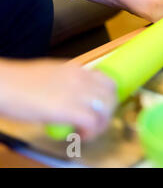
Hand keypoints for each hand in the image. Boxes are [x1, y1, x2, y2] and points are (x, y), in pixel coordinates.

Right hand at [0, 59, 116, 140]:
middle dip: (108, 111)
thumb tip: (70, 94)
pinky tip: (81, 135)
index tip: (100, 107)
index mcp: (77, 69)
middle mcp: (82, 78)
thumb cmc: (19, 82)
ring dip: (102, 123)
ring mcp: (77, 92)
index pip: (107, 80)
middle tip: (97, 123)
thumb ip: (66, 82)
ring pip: (106, 108)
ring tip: (89, 131)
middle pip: (111, 95)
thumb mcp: (51, 74)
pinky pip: (93, 122)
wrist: (4, 84)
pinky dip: (91, 132)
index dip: (108, 97)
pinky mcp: (70, 109)